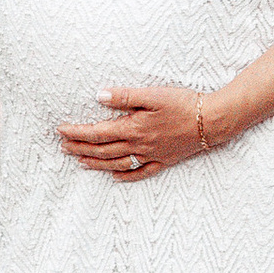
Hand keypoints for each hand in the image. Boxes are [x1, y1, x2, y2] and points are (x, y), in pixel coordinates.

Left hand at [59, 81, 229, 178]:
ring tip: (80, 162)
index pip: (98, 133)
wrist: (212, 121)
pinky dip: (126, 176)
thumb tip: (99, 96)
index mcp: (134, 128)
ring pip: (117, 164)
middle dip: (80, 148)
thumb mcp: (153, 94)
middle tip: (63, 147)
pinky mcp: (164, 160)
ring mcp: (151, 155)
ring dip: (96, 163)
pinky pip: (141, 172)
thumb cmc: (183, 103)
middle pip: (103, 150)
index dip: (77, 132)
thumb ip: (125, 97)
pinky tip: (115, 178)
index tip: (61, 130)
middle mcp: (139, 145)